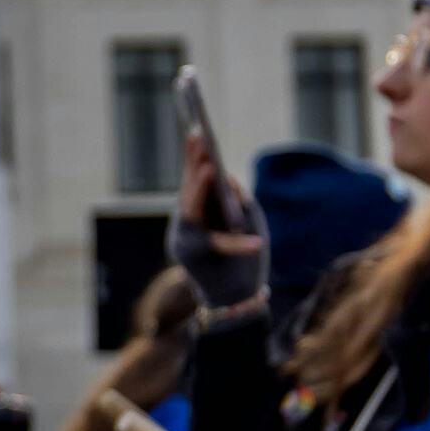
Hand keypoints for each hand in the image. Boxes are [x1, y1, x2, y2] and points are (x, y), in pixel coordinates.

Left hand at [169, 128, 264, 311]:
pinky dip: (193, 172)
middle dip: (194, 165)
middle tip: (199, 136)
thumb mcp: (248, 248)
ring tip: (196, 133)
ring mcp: (182, 226)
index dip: (204, 187)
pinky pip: (189, 192)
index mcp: (195, 243)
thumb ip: (241, 213)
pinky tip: (197, 150)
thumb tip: (232, 184)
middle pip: (187, 192)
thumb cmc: (240, 273)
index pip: (197, 209)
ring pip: (186, 189)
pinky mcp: (186, 221)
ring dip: (191, 163)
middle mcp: (183, 232)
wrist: (225, 297)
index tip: (212, 167)